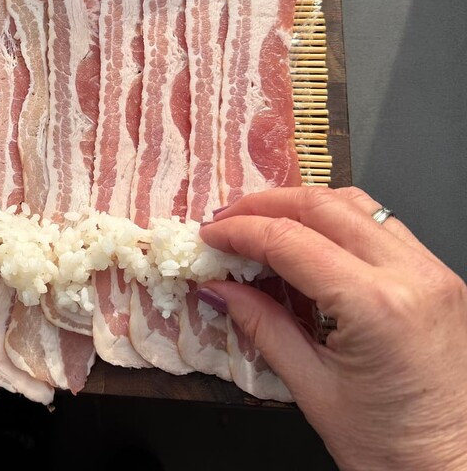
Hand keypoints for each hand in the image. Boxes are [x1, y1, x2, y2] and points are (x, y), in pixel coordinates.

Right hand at [199, 186, 466, 470]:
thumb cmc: (392, 451)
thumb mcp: (314, 391)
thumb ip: (262, 327)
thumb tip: (217, 288)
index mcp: (376, 305)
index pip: (289, 240)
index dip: (240, 230)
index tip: (209, 236)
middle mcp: (411, 274)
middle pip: (322, 205)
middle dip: (265, 205)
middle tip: (227, 221)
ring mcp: (433, 272)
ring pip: (356, 204)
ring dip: (303, 205)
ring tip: (264, 224)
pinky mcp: (442, 279)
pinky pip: (383, 226)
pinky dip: (339, 221)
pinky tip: (313, 241)